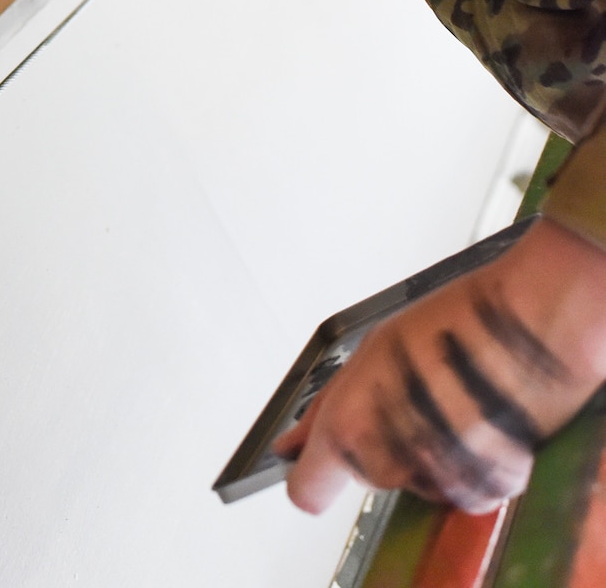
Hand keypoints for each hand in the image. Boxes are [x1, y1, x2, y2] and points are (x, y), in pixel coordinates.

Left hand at [276, 219, 605, 514]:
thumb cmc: (451, 322)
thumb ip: (328, 408)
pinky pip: (457, 489)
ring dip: (423, 451)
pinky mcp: (482, 491)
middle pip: (367, 473)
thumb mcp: (371, 352)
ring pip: (413, 479)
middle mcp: (389, 461)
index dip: (310, 475)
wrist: (526, 325)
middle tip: (409, 396)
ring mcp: (436, 480)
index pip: (307, 490)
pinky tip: (475, 419)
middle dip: (378, 442)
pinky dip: (464, 464)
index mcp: (350, 426)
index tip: (312, 462)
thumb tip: (288, 444)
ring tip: (447, 400)